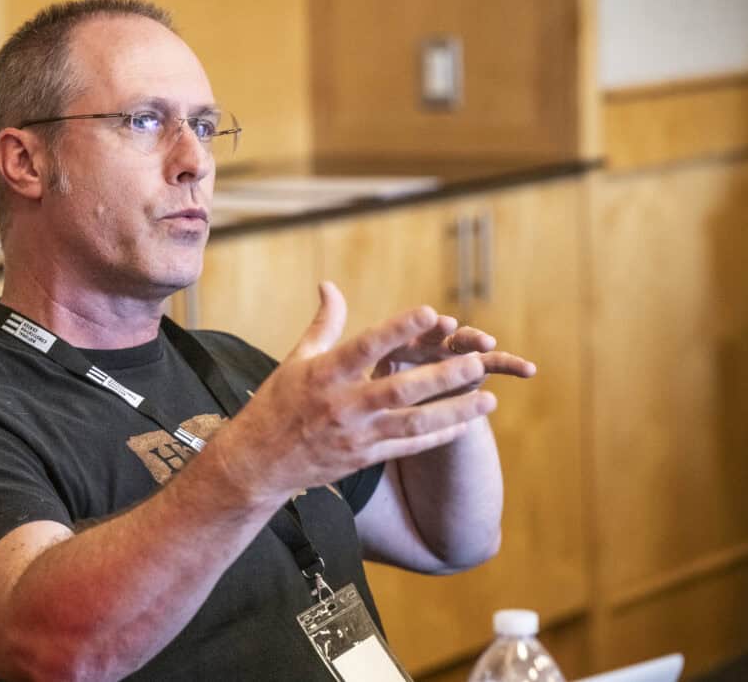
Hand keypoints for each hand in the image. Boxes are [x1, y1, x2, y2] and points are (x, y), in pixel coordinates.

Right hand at [208, 282, 510, 505]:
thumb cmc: (278, 403)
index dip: (400, 329)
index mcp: (325, 374)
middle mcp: (342, 405)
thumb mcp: (297, 359)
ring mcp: (355, 435)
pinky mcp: (363, 459)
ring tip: (489, 400)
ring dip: (454, 412)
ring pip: (413, 424)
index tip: (432, 313)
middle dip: (443, 376)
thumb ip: (325, 324)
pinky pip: (407, 448)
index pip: (367, 347)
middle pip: (401, 390)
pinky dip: (438, 437)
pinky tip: (465, 426)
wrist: (258, 462)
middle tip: (479, 361)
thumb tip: (330, 285)